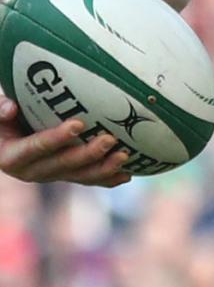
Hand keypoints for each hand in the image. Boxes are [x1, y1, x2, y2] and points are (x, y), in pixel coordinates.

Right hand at [0, 96, 133, 186]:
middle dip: (87, 154)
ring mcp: (50, 176)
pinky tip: (127, 174)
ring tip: (124, 156)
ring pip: (79, 176)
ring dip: (103, 168)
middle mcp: (31, 171)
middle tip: (109, 139)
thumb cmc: (2, 121)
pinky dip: (107, 178)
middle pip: (63, 165)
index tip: (78, 124)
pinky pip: (88, 180)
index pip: (35, 147)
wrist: (5, 139)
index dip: (56, 138)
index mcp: (11, 157)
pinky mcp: (65, 176)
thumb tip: (11, 107)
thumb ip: (0, 110)